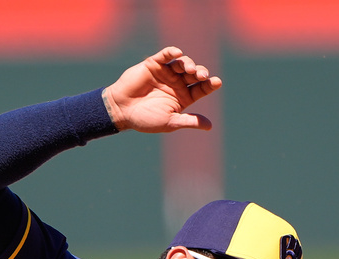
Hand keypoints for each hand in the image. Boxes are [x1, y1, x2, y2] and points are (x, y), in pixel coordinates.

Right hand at [102, 46, 221, 132]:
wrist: (121, 111)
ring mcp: (166, 73)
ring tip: (189, 69)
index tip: (217, 82)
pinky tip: (178, 53)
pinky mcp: (154, 64)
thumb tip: (210, 126)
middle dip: (200, 73)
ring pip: (182, 63)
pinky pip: (165, 55)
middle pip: (194, 74)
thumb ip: (189, 121)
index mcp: (184, 97)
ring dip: (188, 63)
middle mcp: (177, 83)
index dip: (210, 84)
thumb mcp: (170, 122)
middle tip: (202, 76)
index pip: (201, 89)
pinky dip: (172, 52)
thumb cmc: (146, 120)